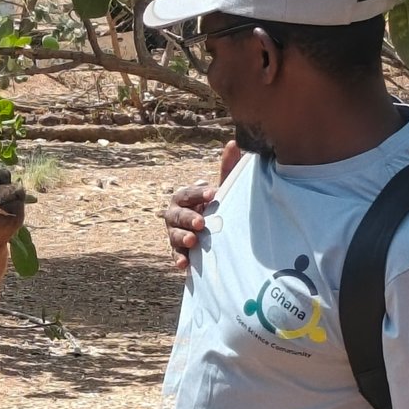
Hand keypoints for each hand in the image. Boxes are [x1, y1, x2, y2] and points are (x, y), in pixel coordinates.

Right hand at [162, 142, 242, 268]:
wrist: (212, 232)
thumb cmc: (216, 207)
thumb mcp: (222, 189)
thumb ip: (227, 168)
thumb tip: (234, 143)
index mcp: (184, 197)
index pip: (188, 193)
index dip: (199, 194)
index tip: (213, 194)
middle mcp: (175, 214)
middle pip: (177, 215)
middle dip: (188, 218)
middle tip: (202, 223)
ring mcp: (174, 233)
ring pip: (174, 235)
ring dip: (182, 237)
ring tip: (193, 241)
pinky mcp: (178, 252)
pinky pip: (175, 256)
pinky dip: (178, 259)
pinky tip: (184, 265)